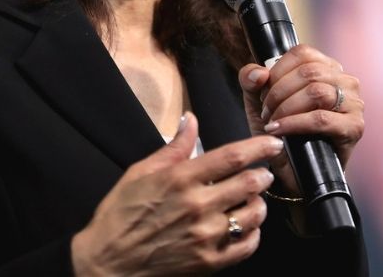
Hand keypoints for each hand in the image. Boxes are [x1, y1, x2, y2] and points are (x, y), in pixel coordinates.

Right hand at [71, 112, 282, 275]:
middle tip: (263, 173)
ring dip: (259, 203)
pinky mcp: (209, 262)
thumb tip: (191, 120)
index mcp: (180, 179)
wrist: (108, 263)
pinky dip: (254, 233)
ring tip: (252, 200)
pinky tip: (246, 226)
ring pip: (253, 214)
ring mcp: (205, 236)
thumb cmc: (120, 215)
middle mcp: (197, 205)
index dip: (259, 147)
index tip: (273, 142)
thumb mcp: (140, 173)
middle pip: (250, 183)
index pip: (232, 157)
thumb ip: (173, 147)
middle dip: (263, 175)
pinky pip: (247, 245)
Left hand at [237, 44, 364, 196]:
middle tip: (266, 112)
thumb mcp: (257, 101)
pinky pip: (321, 119)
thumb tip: (258, 72)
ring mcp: (353, 103)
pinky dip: (295, 124)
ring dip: (286, 108)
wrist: (291, 170)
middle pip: (308, 72)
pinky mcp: (354, 127)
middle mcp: (344, 81)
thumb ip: (250, 80)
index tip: (263, 92)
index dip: (277, 71)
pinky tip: (279, 131)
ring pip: (317, 92)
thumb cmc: (280, 130)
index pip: (302, 53)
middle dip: (279, 92)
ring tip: (272, 122)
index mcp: (326, 67)